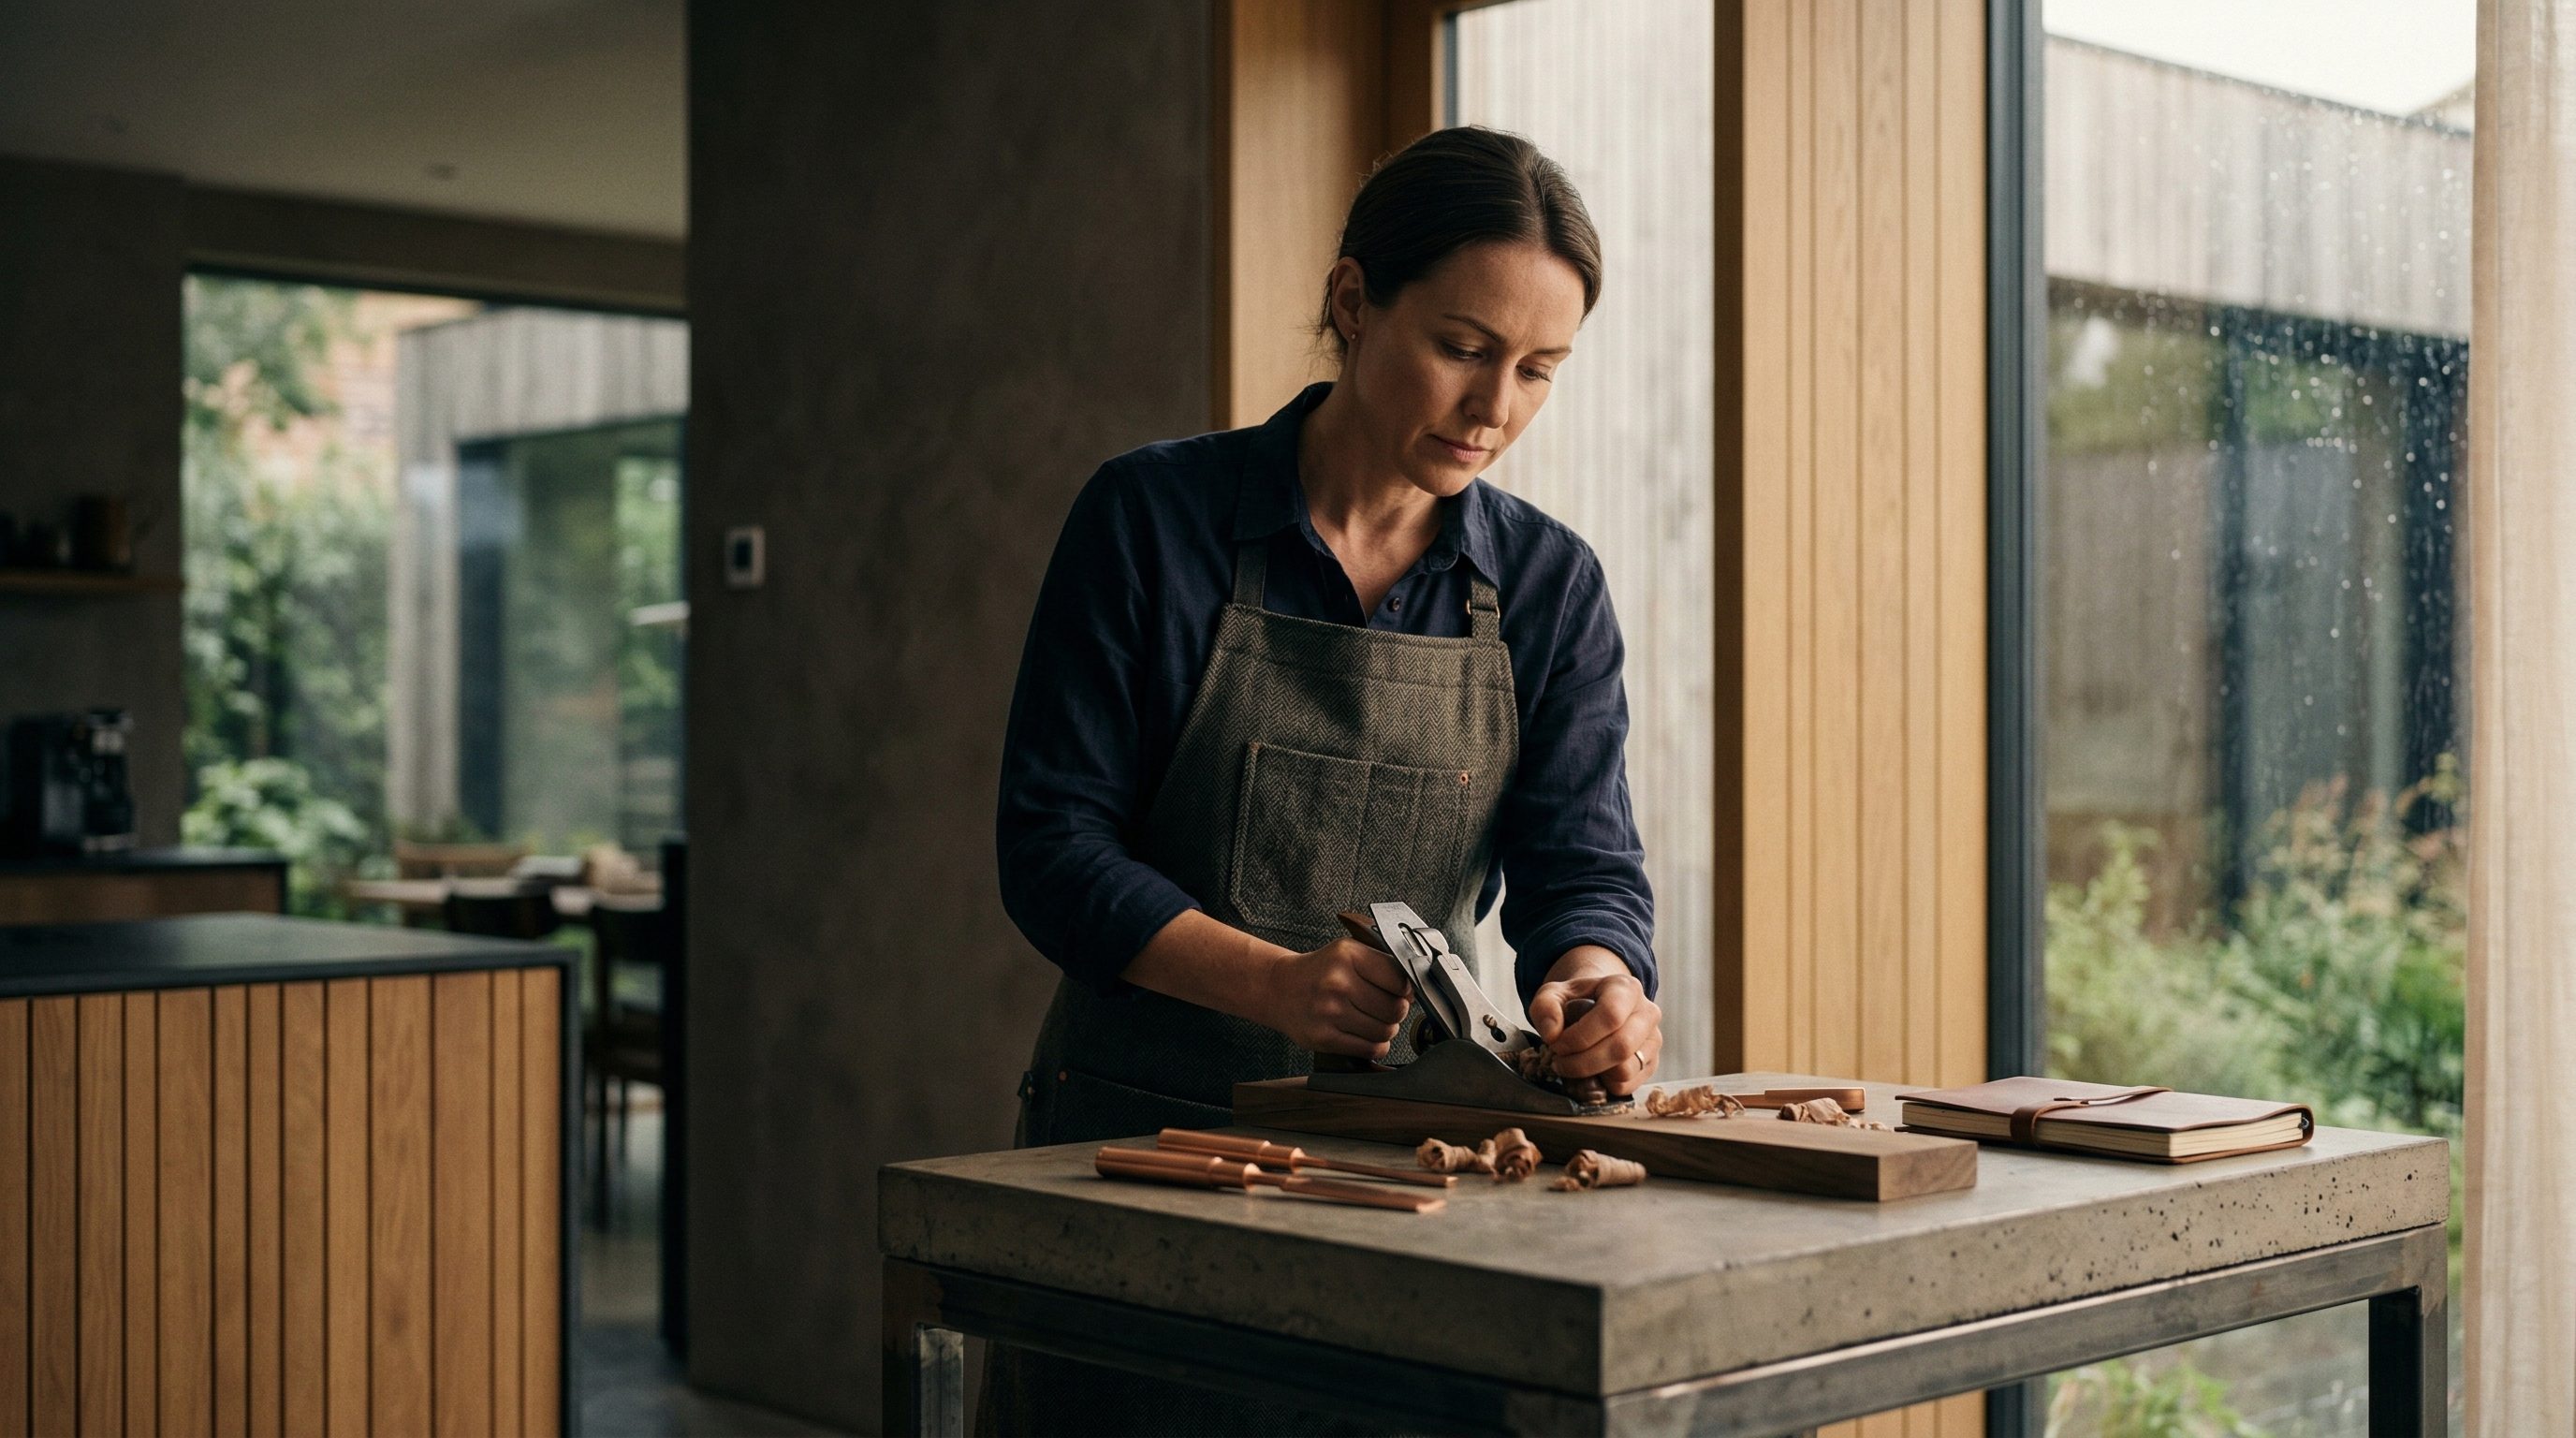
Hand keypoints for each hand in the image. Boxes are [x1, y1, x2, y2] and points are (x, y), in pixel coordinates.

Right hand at [1260, 937, 1413, 1057]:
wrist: (1279, 989)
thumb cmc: (1320, 971)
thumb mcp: (1348, 953)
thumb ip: (1382, 965)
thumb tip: (1414, 992)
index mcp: (1347, 955)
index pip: (1400, 979)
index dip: (1406, 989)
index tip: (1400, 991)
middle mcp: (1337, 983)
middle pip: (1395, 1009)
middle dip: (1397, 1011)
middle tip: (1386, 1007)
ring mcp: (1329, 1012)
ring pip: (1385, 1031)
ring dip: (1386, 1029)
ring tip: (1373, 1020)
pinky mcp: (1324, 1038)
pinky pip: (1370, 1049)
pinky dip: (1376, 1045)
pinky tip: (1365, 1034)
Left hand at [1527, 947, 1660, 1094]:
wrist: (1596, 1008)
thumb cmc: (1575, 1001)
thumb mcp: (1552, 994)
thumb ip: (1544, 1007)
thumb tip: (1552, 1034)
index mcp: (1626, 988)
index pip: (1610, 1015)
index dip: (1580, 1036)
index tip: (1556, 1044)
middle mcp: (1647, 1013)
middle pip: (1621, 1047)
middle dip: (1582, 1061)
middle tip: (1559, 1061)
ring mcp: (1653, 1040)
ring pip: (1625, 1070)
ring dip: (1591, 1074)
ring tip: (1572, 1064)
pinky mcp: (1650, 1064)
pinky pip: (1627, 1086)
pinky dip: (1602, 1085)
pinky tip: (1589, 1071)